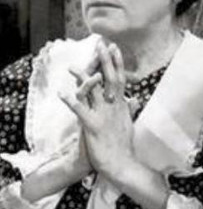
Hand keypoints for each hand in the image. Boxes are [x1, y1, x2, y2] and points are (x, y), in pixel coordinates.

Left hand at [60, 40, 134, 182]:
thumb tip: (134, 100)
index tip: (114, 48)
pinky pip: (80, 110)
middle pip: (110, 79)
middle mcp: (114, 107)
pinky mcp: (93, 126)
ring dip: (83, 78)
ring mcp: (104, 115)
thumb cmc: (124, 146)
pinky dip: (71, 101)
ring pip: (94, 92)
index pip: (120, 79)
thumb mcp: (129, 124)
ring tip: (73, 66)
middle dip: (105, 61)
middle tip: (101, 44)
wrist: (123, 163)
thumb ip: (130, 109)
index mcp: (121, 105)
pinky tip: (62, 93)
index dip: (116, 63)